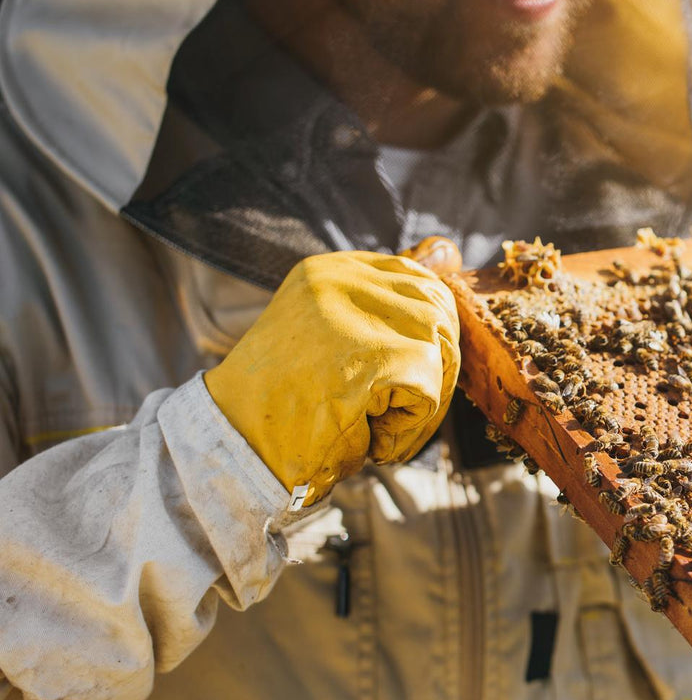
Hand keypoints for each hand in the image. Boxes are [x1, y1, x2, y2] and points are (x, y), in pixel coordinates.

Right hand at [205, 241, 461, 506]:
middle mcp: (343, 280)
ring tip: (372, 423)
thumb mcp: (334, 337)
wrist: (235, 448)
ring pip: (438, 354)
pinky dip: (407, 429)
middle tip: (387, 407)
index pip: (417, 280)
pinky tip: (368, 436)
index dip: (421, 333)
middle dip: (430, 368)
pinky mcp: (375, 359)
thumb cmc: (286, 402)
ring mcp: (357, 315)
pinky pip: (429, 395)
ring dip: (418, 402)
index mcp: (331, 270)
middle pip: (437, 315)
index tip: (393, 369)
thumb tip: (448, 252)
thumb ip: (387, 300)